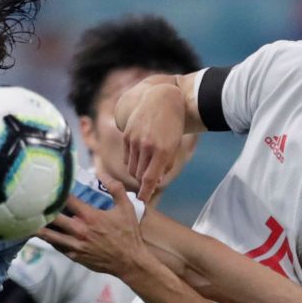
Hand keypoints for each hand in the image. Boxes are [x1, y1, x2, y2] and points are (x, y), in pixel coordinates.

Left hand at [38, 177, 146, 275]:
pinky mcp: (74, 255)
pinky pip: (56, 245)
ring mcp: (75, 244)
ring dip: (37, 226)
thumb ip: (115, 188)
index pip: (67, 200)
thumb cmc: (128, 234)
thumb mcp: (127, 208)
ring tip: (23, 219)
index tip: (46, 184)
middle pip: (53, 217)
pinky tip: (39, 233)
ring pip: (49, 234)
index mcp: (90, 216)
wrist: (129, 261)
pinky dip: (48, 239)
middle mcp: (79, 230)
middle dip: (41, 208)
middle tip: (28, 201)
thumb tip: (102, 173)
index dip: (56, 191)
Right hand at [119, 80, 186, 200]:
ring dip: (138, 173)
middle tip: (149, 182)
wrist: (161, 100)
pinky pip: (127, 157)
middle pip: (139, 175)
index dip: (145, 192)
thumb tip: (155, 182)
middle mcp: (147, 146)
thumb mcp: (174, 145)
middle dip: (143, 182)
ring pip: (131, 168)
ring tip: (146, 168)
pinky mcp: (127, 135)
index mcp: (162, 150)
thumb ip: (166, 164)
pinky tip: (140, 158)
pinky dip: (132, 162)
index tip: (142, 202)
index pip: (150, 178)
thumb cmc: (172, 125)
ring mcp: (135, 140)